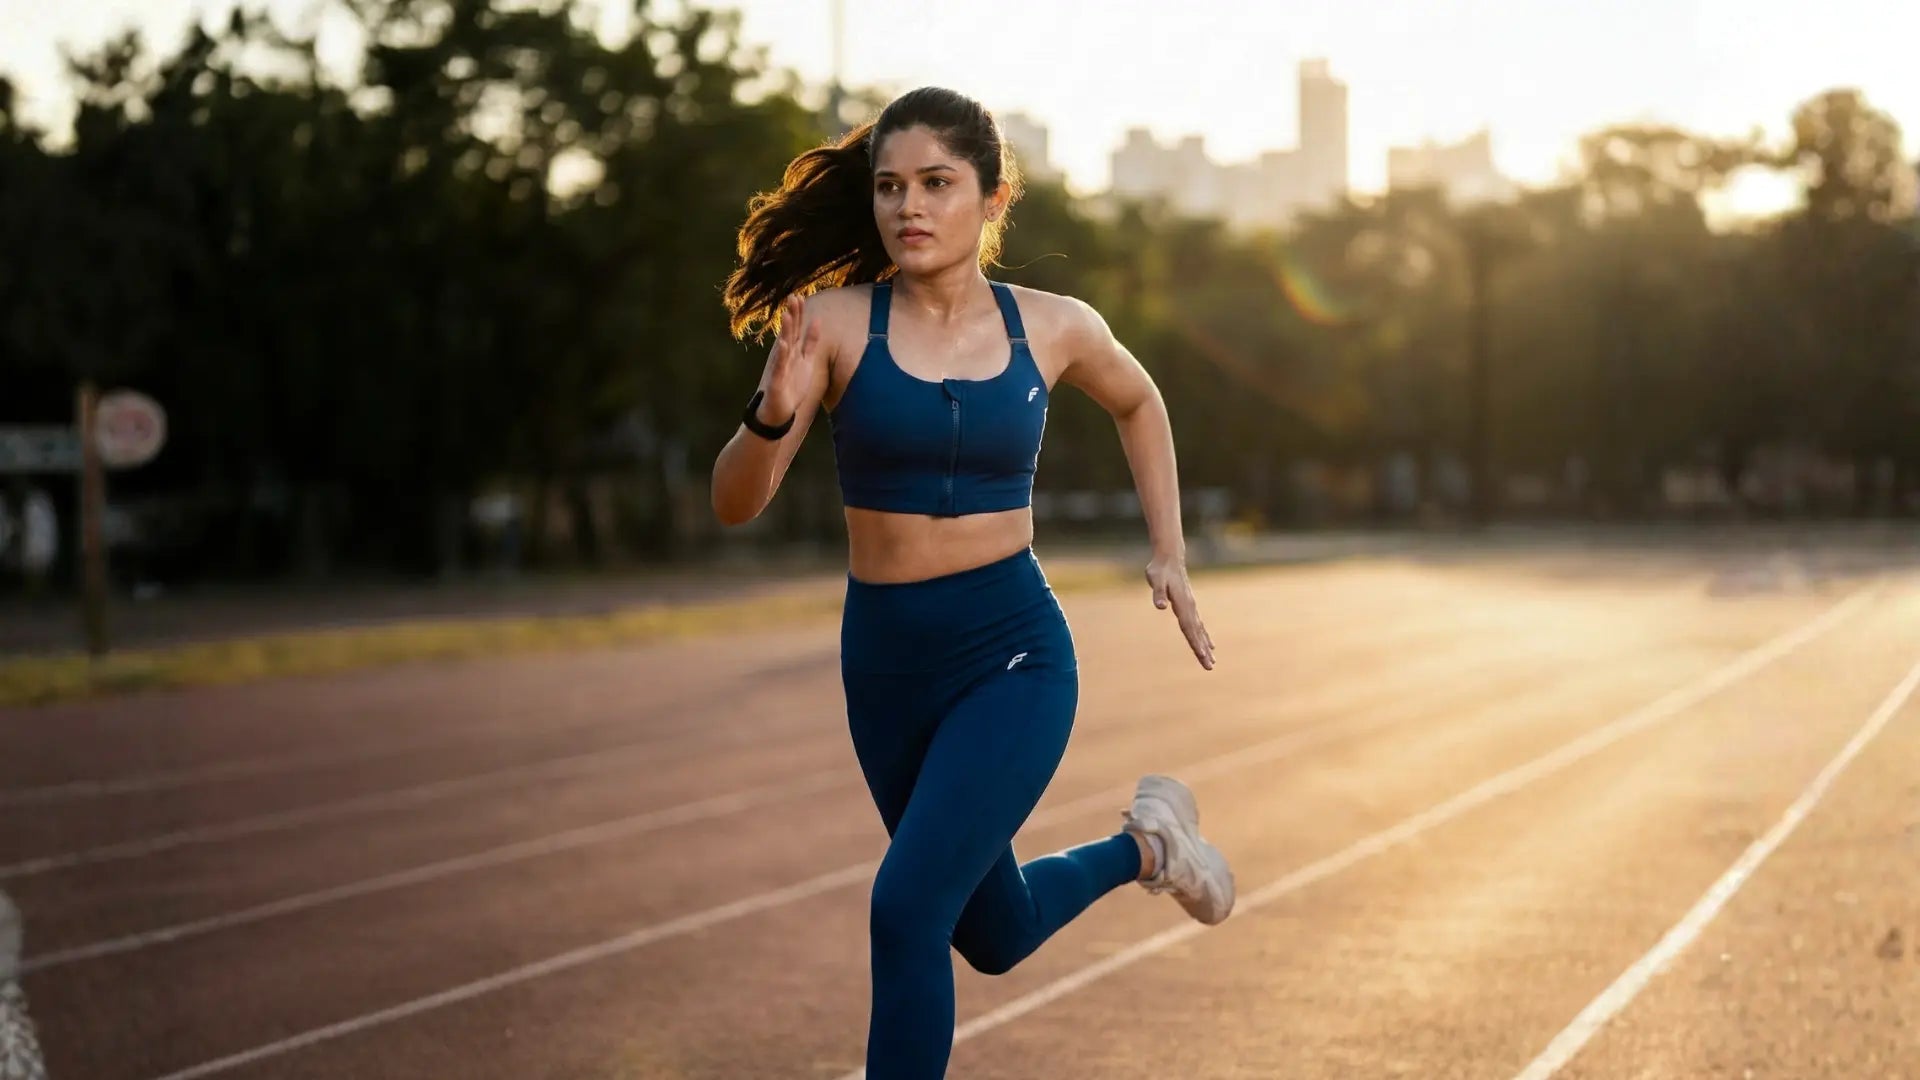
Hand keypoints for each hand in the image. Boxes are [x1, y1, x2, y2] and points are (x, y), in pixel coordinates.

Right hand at [761, 294, 822, 423]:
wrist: (779, 411)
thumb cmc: (792, 385)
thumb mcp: (807, 361)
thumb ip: (811, 342)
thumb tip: (817, 321)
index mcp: (794, 351)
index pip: (797, 328)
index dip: (799, 313)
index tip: (801, 295)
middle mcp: (786, 356)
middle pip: (790, 332)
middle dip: (792, 315)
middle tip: (793, 296)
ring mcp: (781, 366)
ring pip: (784, 345)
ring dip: (786, 330)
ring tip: (788, 314)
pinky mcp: (778, 380)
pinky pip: (781, 366)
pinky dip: (782, 356)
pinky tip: (784, 345)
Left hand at [1146, 553, 1214, 669]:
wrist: (1169, 558)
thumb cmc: (1160, 570)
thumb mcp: (1156, 580)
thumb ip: (1158, 593)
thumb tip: (1160, 606)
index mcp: (1182, 604)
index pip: (1188, 627)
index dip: (1195, 642)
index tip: (1202, 655)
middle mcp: (1190, 608)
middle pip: (1197, 633)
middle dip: (1203, 651)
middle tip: (1210, 666)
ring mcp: (1191, 607)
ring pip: (1200, 631)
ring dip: (1205, 646)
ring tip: (1212, 661)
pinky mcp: (1189, 606)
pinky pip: (1198, 626)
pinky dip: (1204, 636)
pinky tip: (1209, 645)